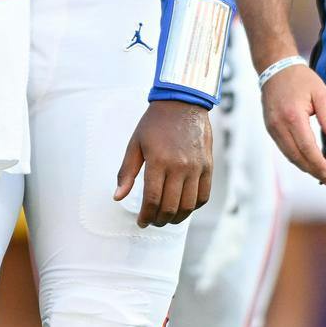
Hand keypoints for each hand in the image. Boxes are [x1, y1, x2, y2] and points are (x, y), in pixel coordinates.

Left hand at [114, 100, 211, 226]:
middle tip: (152, 221)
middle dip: (159, 220)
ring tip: (167, 218)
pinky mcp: (208, 166)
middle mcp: (180, 166)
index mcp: (159, 161)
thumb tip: (117, 197)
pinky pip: (203, 196)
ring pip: (188, 205)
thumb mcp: (135, 144)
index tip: (141, 222)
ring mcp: (196, 167)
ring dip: (176, 218)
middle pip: (170, 206)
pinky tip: (183, 207)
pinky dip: (193, 207)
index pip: (153, 200)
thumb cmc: (155, 124)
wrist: (183, 103)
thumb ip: (126, 172)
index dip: (146, 216)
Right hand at [261, 64, 325, 184]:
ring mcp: (272, 128)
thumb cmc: (300, 79)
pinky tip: (307, 161)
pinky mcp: (270, 128)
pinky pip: (283, 148)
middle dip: (312, 170)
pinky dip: (295, 157)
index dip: (318, 164)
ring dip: (304, 167)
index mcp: (293, 116)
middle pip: (296, 156)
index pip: (307, 148)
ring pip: (288, 155)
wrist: (276, 68)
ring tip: (319, 173)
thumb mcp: (321, 93)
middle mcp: (279, 125)